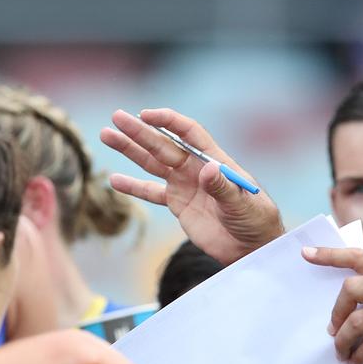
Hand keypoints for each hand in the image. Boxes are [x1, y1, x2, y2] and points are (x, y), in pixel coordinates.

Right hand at [101, 108, 283, 263]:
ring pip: (152, 163)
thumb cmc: (255, 220)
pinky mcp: (178, 204)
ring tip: (107, 135)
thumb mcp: (242, 204)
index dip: (168, 121)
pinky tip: (114, 180)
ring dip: (130, 150)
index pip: (188, 133)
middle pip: (163, 145)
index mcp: (214, 160)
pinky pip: (151, 193)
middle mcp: (195, 168)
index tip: (146, 116)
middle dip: (139, 131)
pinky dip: (133, 187)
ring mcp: (184, 185)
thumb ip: (222, 187)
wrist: (251, 247)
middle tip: (116, 117)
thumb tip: (207, 169)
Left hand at [303, 246, 362, 363]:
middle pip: (351, 287)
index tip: (306, 254)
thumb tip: (349, 299)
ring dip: (343, 339)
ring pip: (357, 319)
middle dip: (336, 310)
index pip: (359, 257)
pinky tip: (358, 361)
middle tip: (333, 328)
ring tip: (342, 350)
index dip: (330, 255)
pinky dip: (359, 355)